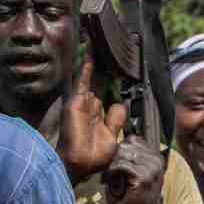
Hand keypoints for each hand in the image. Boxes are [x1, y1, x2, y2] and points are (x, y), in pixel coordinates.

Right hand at [56, 47, 126, 184]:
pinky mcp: (78, 100)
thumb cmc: (94, 156)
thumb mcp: (112, 136)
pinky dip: (88, 64)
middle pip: (101, 82)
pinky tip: (92, 49)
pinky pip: (84, 79)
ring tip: (103, 40)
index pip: (109, 95)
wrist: (80, 163)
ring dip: (98, 59)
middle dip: (108, 67)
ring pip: (93, 77)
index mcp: (100, 117)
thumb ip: (115, 119)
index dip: (117, 83)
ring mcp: (84, 103)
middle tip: (114, 50)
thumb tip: (119, 104)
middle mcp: (91, 107)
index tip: (125, 70)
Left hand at [104, 136, 164, 203]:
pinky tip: (110, 183)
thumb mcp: (130, 172)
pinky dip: (112, 173)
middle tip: (108, 173)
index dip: (120, 150)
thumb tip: (115, 144)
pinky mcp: (144, 178)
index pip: (133, 139)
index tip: (114, 164)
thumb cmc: (130, 197)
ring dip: (111, 166)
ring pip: (123, 154)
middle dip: (114, 157)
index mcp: (156, 157)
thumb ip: (127, 157)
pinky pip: (122, 165)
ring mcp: (153, 169)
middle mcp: (157, 161)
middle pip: (127, 145)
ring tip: (109, 178)